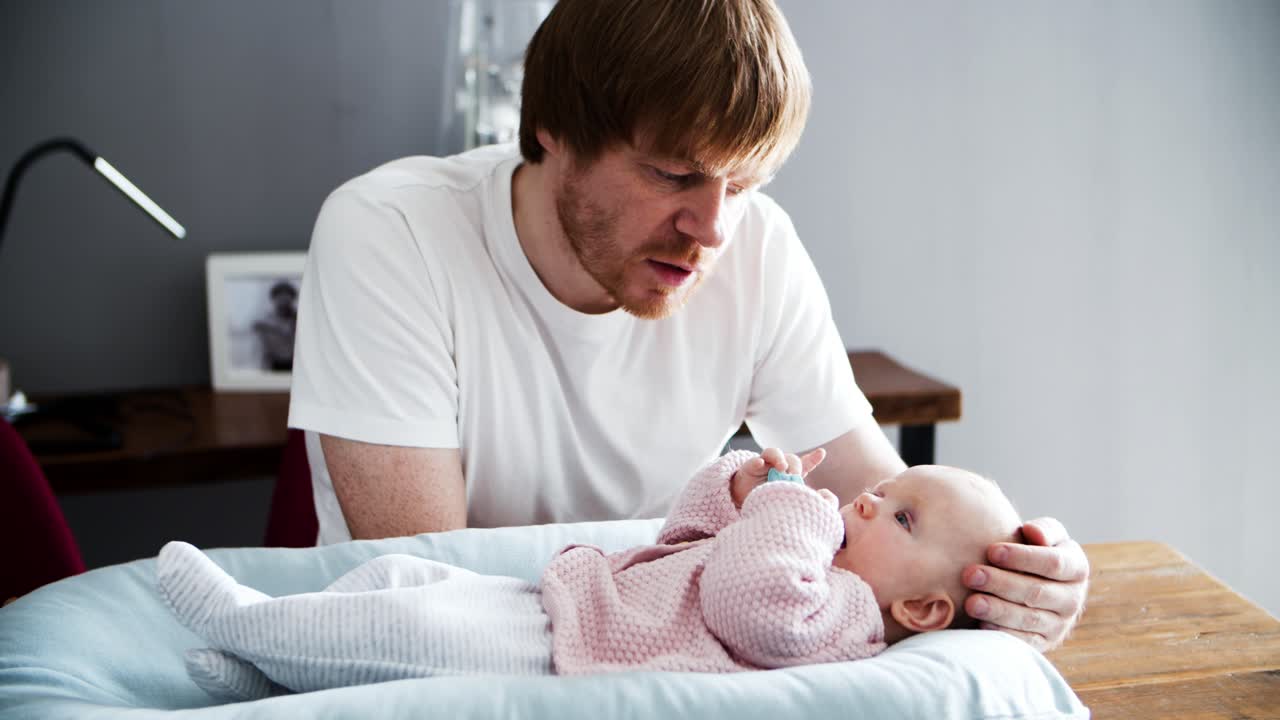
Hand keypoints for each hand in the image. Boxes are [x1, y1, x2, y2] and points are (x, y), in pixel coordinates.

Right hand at [730, 447, 825, 507]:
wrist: (744, 499)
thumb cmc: (769, 498)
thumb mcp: (787, 498)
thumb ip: (801, 495)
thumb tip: (820, 497)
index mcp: (790, 473)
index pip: (804, 464)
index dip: (813, 458)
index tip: (821, 453)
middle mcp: (778, 466)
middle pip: (790, 458)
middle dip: (795, 465)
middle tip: (795, 476)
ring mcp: (764, 465)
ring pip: (773, 453)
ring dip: (779, 458)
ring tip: (782, 466)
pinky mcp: (750, 468)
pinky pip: (753, 462)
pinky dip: (757, 462)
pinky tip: (760, 464)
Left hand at [962, 517, 1090, 651]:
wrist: (1033, 582)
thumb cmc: (1033, 551)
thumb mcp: (1045, 535)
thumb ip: (1043, 530)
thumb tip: (1033, 532)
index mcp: (1076, 568)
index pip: (1053, 563)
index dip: (1022, 557)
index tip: (992, 550)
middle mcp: (1073, 599)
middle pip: (1037, 592)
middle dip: (1001, 583)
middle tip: (970, 575)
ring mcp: (1060, 624)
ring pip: (1029, 619)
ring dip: (998, 611)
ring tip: (971, 602)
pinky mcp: (1043, 643)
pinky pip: (1024, 642)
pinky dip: (1002, 634)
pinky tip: (980, 624)